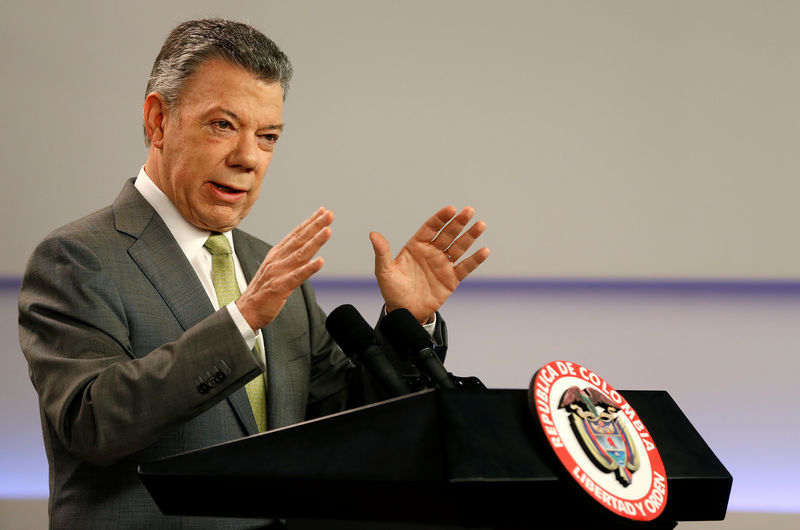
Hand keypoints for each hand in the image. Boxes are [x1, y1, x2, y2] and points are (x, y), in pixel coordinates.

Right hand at [237, 207, 332, 329]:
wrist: (246, 311)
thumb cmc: (263, 291)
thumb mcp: (276, 269)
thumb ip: (289, 258)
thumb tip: (304, 248)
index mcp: (276, 254)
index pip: (295, 235)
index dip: (309, 222)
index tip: (322, 211)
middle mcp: (277, 260)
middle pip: (299, 240)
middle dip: (315, 225)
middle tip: (329, 214)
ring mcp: (278, 272)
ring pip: (300, 254)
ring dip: (315, 241)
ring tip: (328, 230)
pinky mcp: (280, 287)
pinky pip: (297, 276)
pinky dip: (309, 268)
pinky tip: (320, 261)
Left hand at [370, 206, 489, 322]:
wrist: (404, 312)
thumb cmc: (392, 291)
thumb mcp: (384, 272)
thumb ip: (382, 253)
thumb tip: (373, 234)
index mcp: (416, 246)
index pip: (430, 228)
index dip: (440, 218)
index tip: (451, 209)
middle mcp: (432, 252)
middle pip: (448, 234)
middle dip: (458, 223)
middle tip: (469, 210)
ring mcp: (443, 265)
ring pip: (459, 247)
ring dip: (470, 236)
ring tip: (481, 224)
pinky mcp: (451, 279)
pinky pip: (465, 267)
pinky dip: (475, 260)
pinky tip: (484, 250)